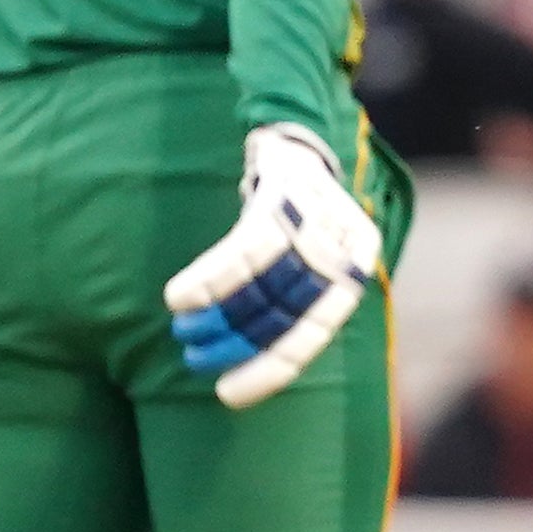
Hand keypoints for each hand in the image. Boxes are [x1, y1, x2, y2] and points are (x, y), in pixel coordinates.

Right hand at [162, 124, 382, 408]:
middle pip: (287, 310)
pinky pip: (249, 246)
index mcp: (352, 268)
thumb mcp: (304, 258)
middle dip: (237, 342)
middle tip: (194, 358)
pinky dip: (212, 278)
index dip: (268, 370)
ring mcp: (319, 213)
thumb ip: (289, 302)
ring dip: (219, 313)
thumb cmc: (295, 210)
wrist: (294, 135)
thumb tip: (247, 356)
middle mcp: (343, 242)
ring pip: (266, 281)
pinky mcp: (287, 188)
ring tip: (183, 329)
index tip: (226, 396)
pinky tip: (180, 297)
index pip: (312, 334)